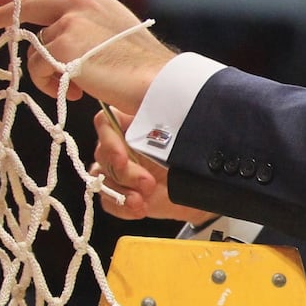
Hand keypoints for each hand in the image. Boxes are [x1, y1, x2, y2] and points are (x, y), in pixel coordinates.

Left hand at [0, 0, 175, 111]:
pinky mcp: (62, 46)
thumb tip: (51, 37)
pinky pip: (38, 69)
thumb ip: (84, 23)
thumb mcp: (113, 28)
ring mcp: (69, 21)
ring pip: (35, 47)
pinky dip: (50, 85)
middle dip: (1, 12)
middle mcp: (79, 1)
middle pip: (27, 2)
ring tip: (75, 86)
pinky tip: (76, 92)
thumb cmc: (140, 64)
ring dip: (47, 71)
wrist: (155, 80)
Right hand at [92, 104, 213, 222]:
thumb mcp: (181, 133)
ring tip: (142, 200)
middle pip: (102, 155)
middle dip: (125, 172)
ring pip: (102, 179)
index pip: (105, 124)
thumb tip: (147, 97)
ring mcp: (119, 172)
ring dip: (122, 192)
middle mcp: (122, 146)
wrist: (203, 189)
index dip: (109, 141)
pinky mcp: (122, 194)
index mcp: (133, 125)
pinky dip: (122, 207)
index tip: (123, 158)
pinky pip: (108, 201)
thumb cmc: (193, 156)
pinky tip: (139, 208)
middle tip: (148, 183)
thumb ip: (162, 115)